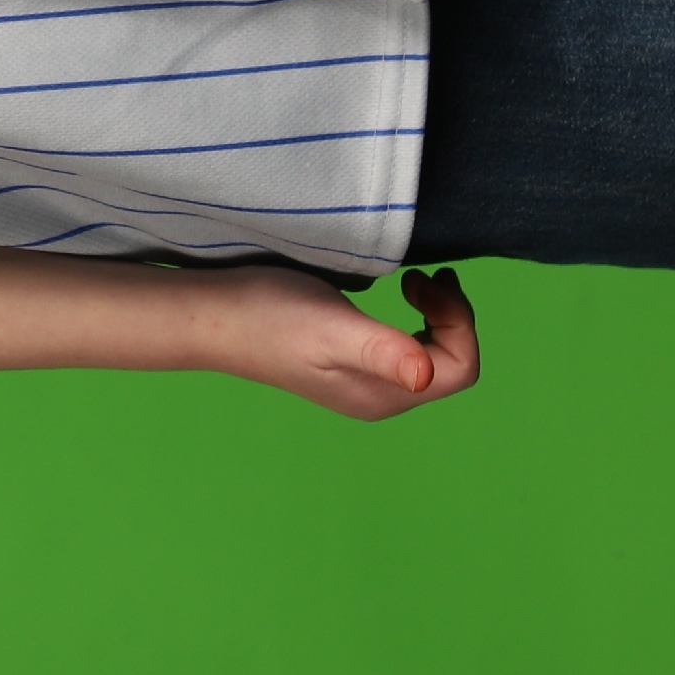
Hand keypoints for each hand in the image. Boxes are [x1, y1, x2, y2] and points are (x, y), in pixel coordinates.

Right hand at [217, 265, 481, 419]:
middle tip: (421, 277)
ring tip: (414, 282)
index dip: (457, 322)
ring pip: (432, 358)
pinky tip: (396, 299)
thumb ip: (380, 350)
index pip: (459, 368)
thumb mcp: (330, 327)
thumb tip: (424, 377)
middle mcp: (380, 398)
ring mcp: (364, 385)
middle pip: (450, 365)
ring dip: (436, 318)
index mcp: (382, 395)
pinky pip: (408, 352)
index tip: (422, 282)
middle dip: (451, 319)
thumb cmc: (268, 316)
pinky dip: (416, 321)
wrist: (214, 316)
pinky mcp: (349, 367)